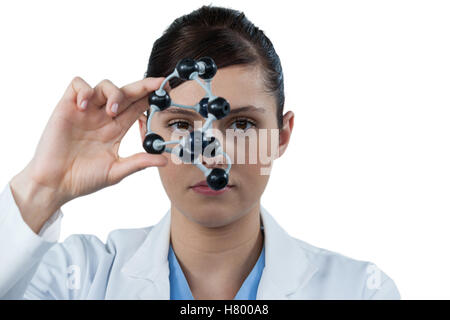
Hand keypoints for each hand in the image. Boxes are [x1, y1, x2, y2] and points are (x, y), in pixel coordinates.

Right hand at [16, 76, 169, 208]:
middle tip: (158, 84)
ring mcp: (86, 111)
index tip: (168, 91)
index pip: (138, 107)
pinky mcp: (66, 108)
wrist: (55, 184)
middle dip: (143, 86)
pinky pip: (77, 85)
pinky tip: (84, 106)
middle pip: (126, 92)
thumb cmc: (83, 179)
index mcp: (116, 129)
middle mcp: (103, 117)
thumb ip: (139, 162)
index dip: (152, 97)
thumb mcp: (116, 171)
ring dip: (113, 92)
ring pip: (104, 85)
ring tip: (113, 111)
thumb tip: (165, 160)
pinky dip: (84, 90)